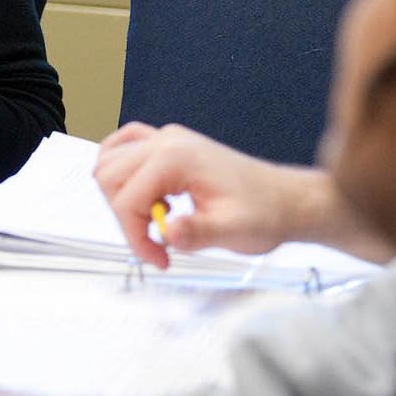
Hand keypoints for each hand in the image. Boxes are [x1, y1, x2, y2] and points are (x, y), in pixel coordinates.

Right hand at [94, 121, 337, 268]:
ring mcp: (167, 138)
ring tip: (154, 218)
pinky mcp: (170, 144)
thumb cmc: (264, 213)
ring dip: (120, 196)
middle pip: (109, 177)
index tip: (160, 258)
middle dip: (125, 217)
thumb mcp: (234, 231)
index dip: (136, 236)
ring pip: (109, 162)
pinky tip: (146, 196)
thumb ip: (198, 232)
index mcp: (177, 158)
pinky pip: (124, 147)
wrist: (286, 200)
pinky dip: (122, 173)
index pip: (126, 199)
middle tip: (155, 241)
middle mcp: (167, 140)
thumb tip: (167, 232)